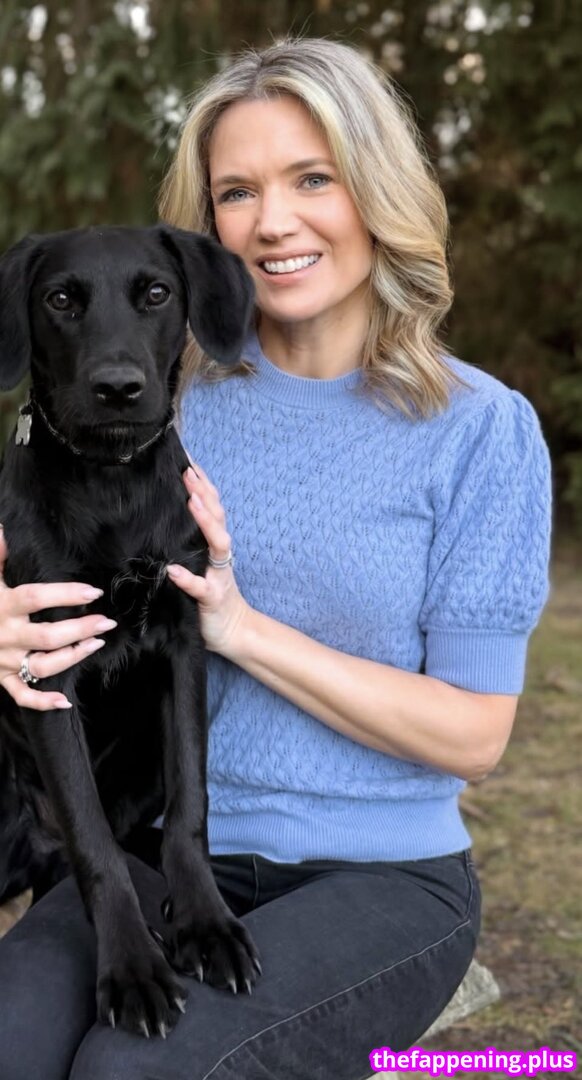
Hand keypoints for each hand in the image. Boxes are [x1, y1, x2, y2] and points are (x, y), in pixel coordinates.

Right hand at [0, 525, 116, 710]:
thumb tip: (3, 529)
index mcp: (2, 606)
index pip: (36, 598)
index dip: (64, 594)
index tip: (93, 591)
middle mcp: (6, 635)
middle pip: (47, 636)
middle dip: (80, 629)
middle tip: (107, 622)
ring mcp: (5, 660)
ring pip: (43, 666)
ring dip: (73, 657)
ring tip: (96, 643)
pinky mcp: (2, 678)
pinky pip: (22, 696)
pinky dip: (42, 702)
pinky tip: (65, 702)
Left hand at [166, 462, 251, 657]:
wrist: (232, 632)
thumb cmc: (210, 594)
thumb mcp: (198, 563)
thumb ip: (188, 542)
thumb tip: (165, 515)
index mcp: (214, 545)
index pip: (212, 506)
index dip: (203, 484)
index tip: (188, 460)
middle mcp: (220, 555)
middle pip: (218, 517)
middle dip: (205, 493)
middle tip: (188, 471)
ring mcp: (219, 576)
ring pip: (218, 544)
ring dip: (206, 522)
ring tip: (193, 503)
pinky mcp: (212, 599)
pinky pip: (201, 588)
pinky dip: (187, 579)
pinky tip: (172, 571)